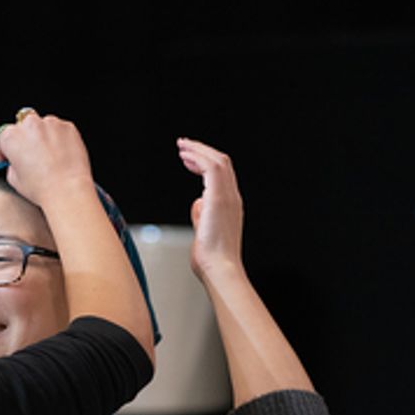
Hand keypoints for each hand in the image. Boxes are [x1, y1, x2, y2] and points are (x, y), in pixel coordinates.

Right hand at [0, 111, 95, 207]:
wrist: (68, 190)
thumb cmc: (42, 187)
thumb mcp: (14, 181)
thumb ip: (11, 165)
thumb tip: (16, 162)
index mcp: (11, 137)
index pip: (2, 136)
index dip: (5, 148)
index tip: (10, 155)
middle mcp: (30, 125)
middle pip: (23, 127)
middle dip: (25, 140)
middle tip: (31, 157)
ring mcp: (50, 124)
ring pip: (43, 126)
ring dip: (43, 137)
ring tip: (49, 158)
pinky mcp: (67, 126)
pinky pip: (60, 129)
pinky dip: (59, 138)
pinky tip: (61, 155)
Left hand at [177, 138, 244, 279]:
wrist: (219, 269)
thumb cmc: (211, 259)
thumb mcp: (204, 232)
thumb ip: (201, 216)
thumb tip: (197, 204)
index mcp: (230, 205)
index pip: (222, 176)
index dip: (205, 163)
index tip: (189, 160)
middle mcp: (232, 198)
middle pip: (222, 163)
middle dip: (202, 151)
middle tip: (184, 146)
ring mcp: (228, 197)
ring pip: (218, 161)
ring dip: (199, 150)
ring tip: (182, 146)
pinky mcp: (218, 198)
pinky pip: (211, 168)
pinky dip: (198, 157)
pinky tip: (185, 156)